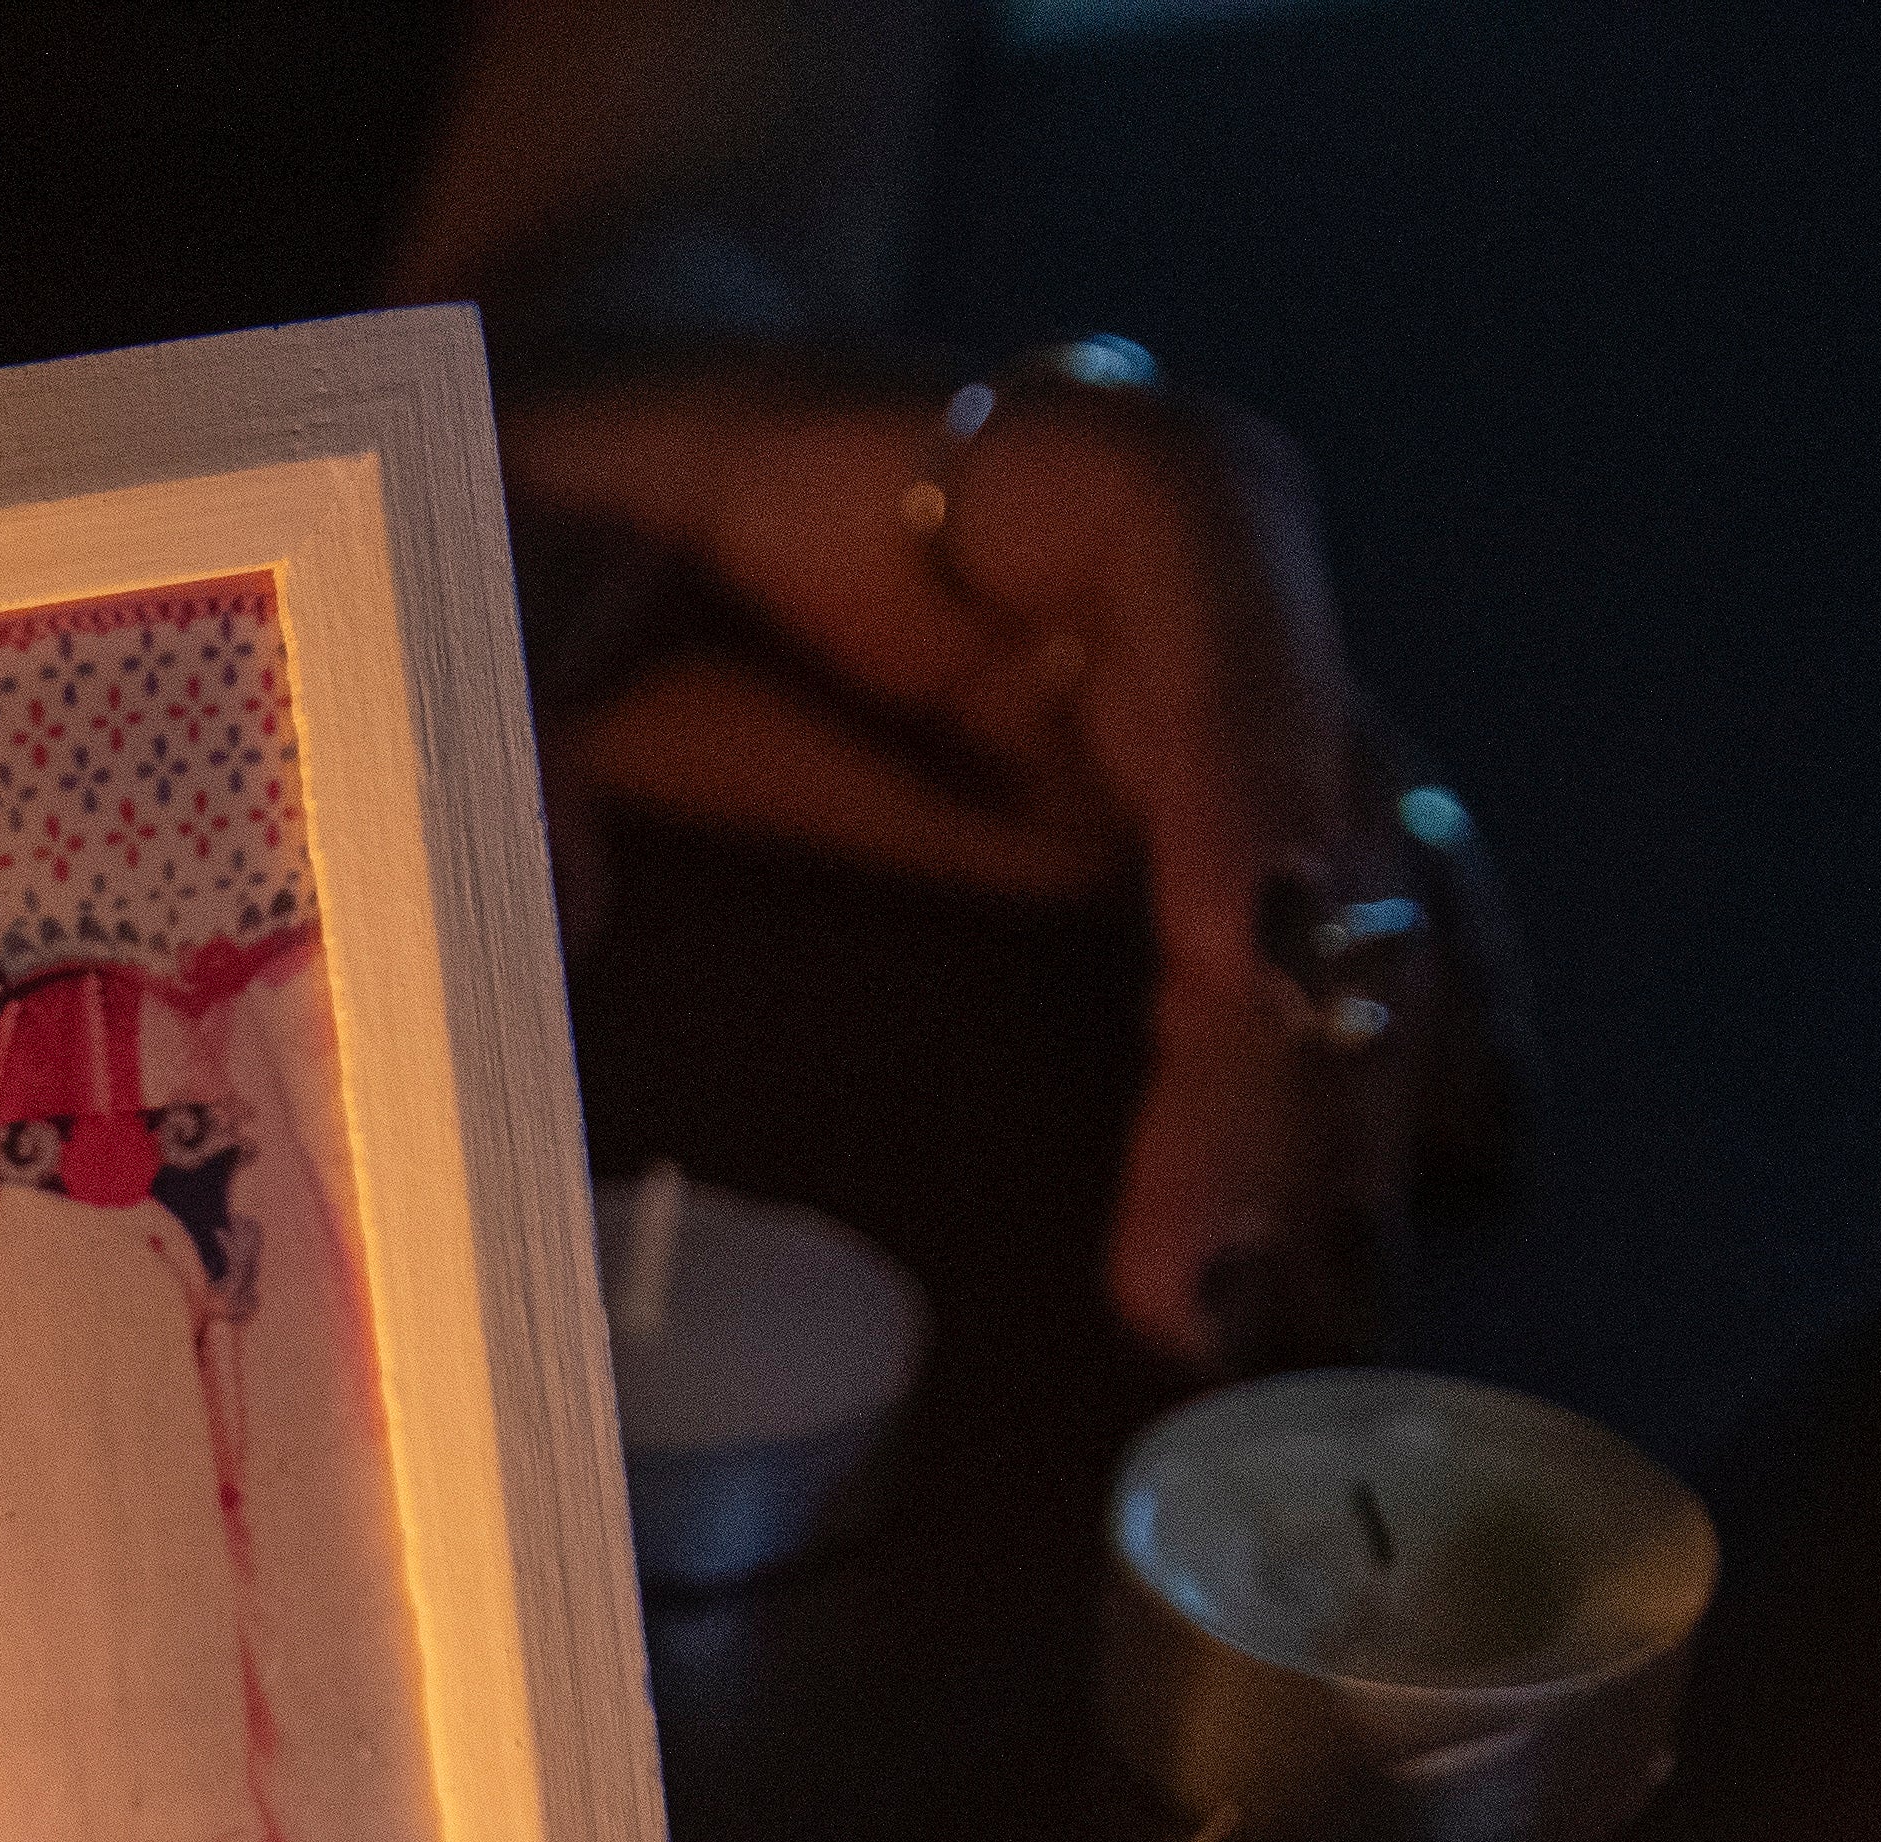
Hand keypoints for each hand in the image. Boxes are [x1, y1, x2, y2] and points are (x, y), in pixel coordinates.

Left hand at [502, 354, 1523, 1367]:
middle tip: (1222, 1282)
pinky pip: (1302, 964)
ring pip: (1336, 909)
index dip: (1251, 737)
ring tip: (1293, 1333)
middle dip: (1286, 1043)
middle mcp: (1160, 605)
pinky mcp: (1156, 857)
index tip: (1257, 942)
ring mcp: (1182, 741)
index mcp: (1025, 469)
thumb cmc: (570, 484)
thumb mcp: (501, 544)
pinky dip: (1354, 1090)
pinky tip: (1379, 1243)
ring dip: (1332, 1118)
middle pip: (1299, 789)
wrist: (603, 473)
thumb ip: (510, 683)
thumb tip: (554, 907)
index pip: (1194, 542)